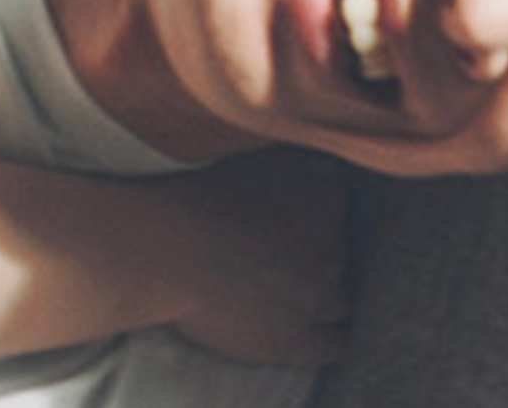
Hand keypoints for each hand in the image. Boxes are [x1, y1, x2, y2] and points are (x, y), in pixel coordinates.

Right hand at [162, 147, 351, 365]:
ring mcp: (316, 296)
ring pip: (337, 300)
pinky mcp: (296, 340)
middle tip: (278, 259)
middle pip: (337, 252)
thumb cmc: (198, 200)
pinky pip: (332, 345)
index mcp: (321, 196)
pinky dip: (324, 339)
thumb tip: (320, 171)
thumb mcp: (253, 161)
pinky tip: (309, 333)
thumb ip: (295, 167)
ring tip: (288, 296)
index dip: (311, 209)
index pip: (334, 200)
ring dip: (318, 297)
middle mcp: (330, 246)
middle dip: (314, 256)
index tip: (288, 217)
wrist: (169, 251)